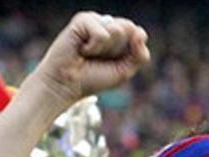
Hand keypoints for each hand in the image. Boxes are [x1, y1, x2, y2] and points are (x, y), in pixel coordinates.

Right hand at [27, 12, 149, 107]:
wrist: (68, 85)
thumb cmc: (94, 78)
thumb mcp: (125, 70)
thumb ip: (140, 55)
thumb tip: (140, 32)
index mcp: (119, 33)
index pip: (139, 33)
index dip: (131, 51)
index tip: (113, 61)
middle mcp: (107, 23)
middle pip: (129, 29)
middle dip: (118, 50)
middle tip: (100, 57)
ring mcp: (94, 20)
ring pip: (117, 30)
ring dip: (105, 49)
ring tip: (89, 53)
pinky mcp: (82, 20)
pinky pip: (102, 34)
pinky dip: (94, 47)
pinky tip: (81, 49)